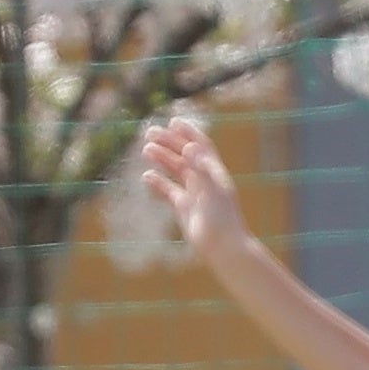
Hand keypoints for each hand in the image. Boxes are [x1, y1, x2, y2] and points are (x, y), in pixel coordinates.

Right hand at [138, 115, 248, 256]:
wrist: (223, 247)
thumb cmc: (220, 219)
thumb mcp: (211, 191)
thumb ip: (200, 168)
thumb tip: (188, 147)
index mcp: (214, 172)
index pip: (201, 146)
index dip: (188, 133)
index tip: (173, 121)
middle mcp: (204, 179)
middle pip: (185, 155)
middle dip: (169, 142)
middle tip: (149, 132)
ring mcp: (194, 193)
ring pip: (176, 170)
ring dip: (162, 159)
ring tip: (145, 149)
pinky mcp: (185, 207)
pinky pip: (169, 191)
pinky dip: (158, 183)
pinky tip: (146, 177)